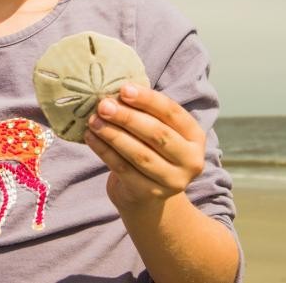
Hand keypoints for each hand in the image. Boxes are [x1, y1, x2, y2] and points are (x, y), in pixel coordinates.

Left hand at [84, 83, 205, 209]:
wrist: (148, 196)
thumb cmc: (151, 150)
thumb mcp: (157, 130)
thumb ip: (145, 112)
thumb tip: (115, 90)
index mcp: (195, 136)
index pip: (172, 112)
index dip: (148, 99)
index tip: (124, 89)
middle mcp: (190, 160)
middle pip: (157, 134)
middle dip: (127, 117)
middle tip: (103, 104)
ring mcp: (172, 181)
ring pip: (139, 154)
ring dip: (113, 134)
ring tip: (93, 120)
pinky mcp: (150, 194)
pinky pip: (123, 169)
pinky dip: (104, 151)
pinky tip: (91, 137)